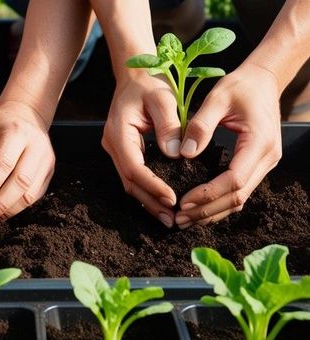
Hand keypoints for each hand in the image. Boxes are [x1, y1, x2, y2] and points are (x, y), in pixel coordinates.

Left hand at [0, 101, 54, 227]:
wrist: (26, 115)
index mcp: (16, 133)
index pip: (4, 164)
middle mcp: (36, 146)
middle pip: (21, 182)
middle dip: (0, 204)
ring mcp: (46, 160)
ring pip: (31, 193)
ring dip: (9, 211)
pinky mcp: (49, 171)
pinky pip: (35, 196)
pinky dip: (18, 208)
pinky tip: (2, 214)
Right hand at [102, 73, 180, 227]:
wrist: (135, 73)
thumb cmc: (150, 82)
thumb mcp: (163, 98)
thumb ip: (169, 124)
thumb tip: (176, 153)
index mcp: (119, 132)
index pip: (133, 167)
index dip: (152, 186)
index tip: (172, 198)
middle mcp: (112, 144)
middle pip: (128, 181)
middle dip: (150, 202)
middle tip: (172, 219)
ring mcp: (115, 148)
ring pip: (129, 182)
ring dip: (148, 201)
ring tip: (169, 217)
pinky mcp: (123, 150)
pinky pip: (133, 175)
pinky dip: (147, 190)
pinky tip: (162, 201)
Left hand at [174, 64, 281, 227]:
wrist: (263, 80)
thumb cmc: (240, 86)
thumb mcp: (217, 97)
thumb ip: (201, 125)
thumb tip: (185, 154)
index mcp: (259, 142)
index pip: (234, 180)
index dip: (208, 194)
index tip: (183, 201)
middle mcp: (267, 158)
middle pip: (238, 196)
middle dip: (207, 210)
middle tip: (179, 219)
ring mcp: (265, 163)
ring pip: (240, 198)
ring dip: (213, 212)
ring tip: (184, 219)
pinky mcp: (257, 164)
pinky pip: (239, 190)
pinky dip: (219, 202)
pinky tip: (198, 207)